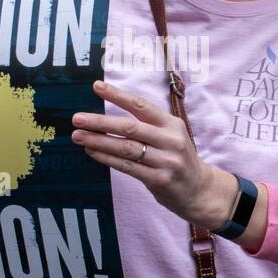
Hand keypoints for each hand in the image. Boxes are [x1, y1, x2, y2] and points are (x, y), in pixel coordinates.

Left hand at [71, 80, 236, 230]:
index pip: (141, 105)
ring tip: (78, 136)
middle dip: (100, 122)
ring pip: (125, 148)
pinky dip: (107, 158)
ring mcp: (166, 161)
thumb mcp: (171, 135)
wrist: (200, 190)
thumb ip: (147, 125)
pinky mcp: (159, 180)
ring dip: (98, 141)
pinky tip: (92, 152)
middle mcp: (170, 140)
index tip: (97, 87)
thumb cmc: (178, 159)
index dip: (118, 95)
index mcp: (171, 123)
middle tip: (77, 118)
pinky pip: (127, 167)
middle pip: (129, 127)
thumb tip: (110, 116)